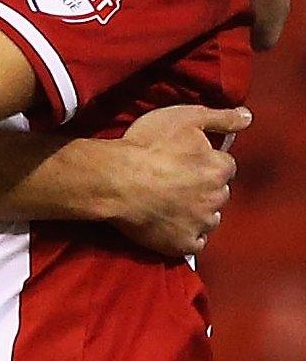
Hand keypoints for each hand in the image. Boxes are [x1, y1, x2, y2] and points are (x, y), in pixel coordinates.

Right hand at [107, 104, 249, 255]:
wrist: (114, 180)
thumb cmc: (147, 146)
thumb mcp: (184, 118)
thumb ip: (220, 118)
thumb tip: (248, 116)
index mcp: (218, 169)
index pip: (226, 166)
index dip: (208, 161)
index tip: (189, 159)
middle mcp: (216, 198)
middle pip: (219, 193)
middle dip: (205, 187)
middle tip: (178, 179)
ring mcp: (200, 224)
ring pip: (209, 218)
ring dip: (198, 211)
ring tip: (172, 202)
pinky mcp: (183, 244)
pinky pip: (195, 242)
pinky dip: (188, 235)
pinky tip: (172, 224)